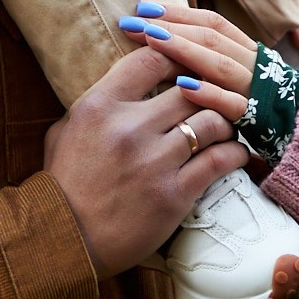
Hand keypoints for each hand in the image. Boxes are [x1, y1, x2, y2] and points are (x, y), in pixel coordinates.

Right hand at [45, 48, 247, 278]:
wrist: (63, 241)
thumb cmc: (62, 185)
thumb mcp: (64, 130)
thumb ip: (97, 102)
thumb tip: (126, 78)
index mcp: (100, 106)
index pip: (152, 60)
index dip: (176, 56)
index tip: (185, 65)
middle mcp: (129, 129)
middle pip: (191, 88)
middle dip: (207, 90)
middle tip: (217, 95)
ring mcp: (154, 162)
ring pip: (212, 121)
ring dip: (225, 121)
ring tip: (226, 126)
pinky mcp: (174, 195)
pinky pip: (220, 161)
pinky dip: (234, 153)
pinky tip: (236, 152)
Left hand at [116, 1, 255, 95]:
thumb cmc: (258, 109)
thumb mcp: (236, 80)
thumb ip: (211, 62)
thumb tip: (169, 42)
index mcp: (247, 52)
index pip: (212, 23)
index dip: (178, 13)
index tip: (143, 9)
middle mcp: (253, 65)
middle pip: (211, 38)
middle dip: (172, 27)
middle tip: (136, 23)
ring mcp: (255, 91)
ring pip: (220, 64)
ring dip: (185, 50)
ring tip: (152, 40)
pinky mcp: (256, 120)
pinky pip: (232, 104)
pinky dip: (209, 93)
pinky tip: (182, 87)